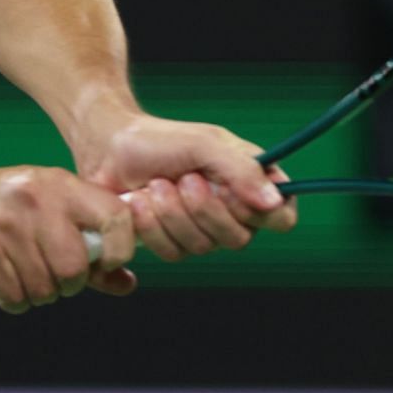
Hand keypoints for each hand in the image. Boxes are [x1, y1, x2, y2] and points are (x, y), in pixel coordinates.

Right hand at [0, 164, 135, 313]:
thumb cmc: (0, 210)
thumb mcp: (47, 213)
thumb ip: (88, 249)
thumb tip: (126, 282)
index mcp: (61, 184)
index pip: (116, 216)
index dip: (121, 249)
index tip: (105, 264)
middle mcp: (37, 197)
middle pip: (75, 268)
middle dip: (65, 285)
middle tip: (48, 277)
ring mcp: (6, 221)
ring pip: (44, 288)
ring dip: (34, 295)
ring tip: (20, 277)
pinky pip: (13, 294)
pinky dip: (12, 300)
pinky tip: (1, 284)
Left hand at [71, 107, 297, 263]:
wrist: (110, 148)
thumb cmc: (161, 139)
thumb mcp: (205, 144)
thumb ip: (242, 170)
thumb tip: (274, 201)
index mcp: (250, 183)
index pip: (282, 217)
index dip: (262, 214)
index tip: (232, 193)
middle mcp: (232, 210)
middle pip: (240, 239)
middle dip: (205, 210)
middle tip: (184, 179)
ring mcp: (202, 230)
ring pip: (203, 248)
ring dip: (174, 214)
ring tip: (156, 184)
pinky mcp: (172, 242)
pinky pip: (173, 254)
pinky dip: (154, 227)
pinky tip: (141, 202)